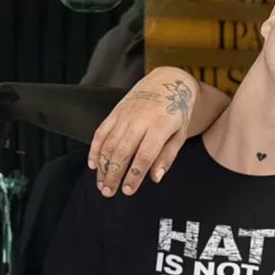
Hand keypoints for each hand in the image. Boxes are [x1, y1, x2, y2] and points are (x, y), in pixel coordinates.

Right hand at [89, 67, 198, 196]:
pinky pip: (101, 132)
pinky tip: (94, 164)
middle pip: (122, 152)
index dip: (134, 175)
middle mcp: (140, 121)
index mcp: (160, 126)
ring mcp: (125, 115)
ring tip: (102, 184)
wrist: (168, 82)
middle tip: (109, 192)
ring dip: (103, 166)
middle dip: (114, 175)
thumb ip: (168, 156)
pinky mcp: (115, 112)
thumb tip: (156, 177)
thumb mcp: (180, 134)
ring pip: (108, 144)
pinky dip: (95, 149)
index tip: (128, 191)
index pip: (144, 155)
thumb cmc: (177, 111)